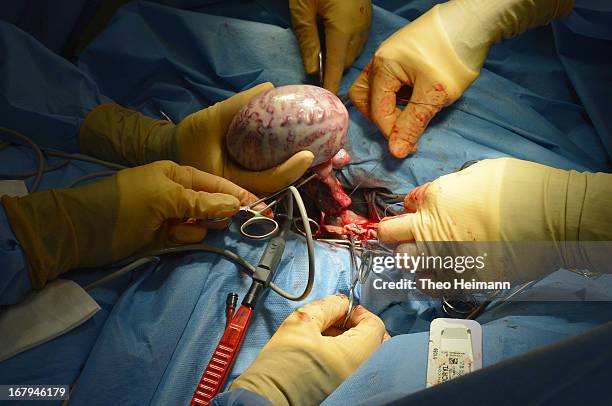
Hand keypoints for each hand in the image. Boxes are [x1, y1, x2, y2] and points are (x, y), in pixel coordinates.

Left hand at [2, 161, 258, 288]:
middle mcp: (177, 192)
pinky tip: (171, 237)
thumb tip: (235, 204)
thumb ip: (201, 201)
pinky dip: (183, 237)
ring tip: (179, 229)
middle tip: (225, 222)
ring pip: (201, 222)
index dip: (239, 194)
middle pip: (212, 203)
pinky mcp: (163, 236)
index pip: (216, 183)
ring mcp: (170, 215)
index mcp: (177, 173)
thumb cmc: (125, 205)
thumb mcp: (165, 197)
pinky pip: (186, 236)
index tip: (262, 208)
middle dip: (219, 213)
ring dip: (197, 227)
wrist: (81, 232)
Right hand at [79, 83, 313, 194]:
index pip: (266, 182)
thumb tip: (270, 88)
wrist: (173, 152)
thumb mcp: (209, 119)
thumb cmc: (189, 138)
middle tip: (328, 156)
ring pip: (278, 184)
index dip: (289, 171)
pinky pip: (272, 175)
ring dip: (302, 172)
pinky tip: (305, 151)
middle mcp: (241, 191)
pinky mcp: (249, 179)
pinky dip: (290, 165)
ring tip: (325, 156)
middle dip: (304, 174)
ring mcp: (246, 187)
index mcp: (229, 183)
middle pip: (278, 187)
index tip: (308, 155)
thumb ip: (237, 105)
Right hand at [230, 294, 388, 405]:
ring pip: (367, 356)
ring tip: (326, 337)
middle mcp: (362, 373)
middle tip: (337, 322)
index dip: (358, 312)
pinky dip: (347, 357)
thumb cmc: (281, 367)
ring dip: (352, 341)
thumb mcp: (301, 323)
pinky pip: (357, 370)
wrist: (266, 398)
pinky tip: (325, 353)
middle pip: (377, 342)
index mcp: (356, 354)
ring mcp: (354, 385)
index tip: (342, 310)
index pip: (375, 325)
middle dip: (360, 327)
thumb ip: (327, 306)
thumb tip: (340, 302)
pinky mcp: (345, 392)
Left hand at [290, 0, 371, 92]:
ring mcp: (364, 23)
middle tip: (315, 75)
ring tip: (323, 57)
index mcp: (342, 31)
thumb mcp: (303, 8)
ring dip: (340, 58)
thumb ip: (307, 39)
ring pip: (353, 51)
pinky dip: (346, 47)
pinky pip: (358, 40)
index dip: (331, 86)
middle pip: (346, 62)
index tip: (327, 102)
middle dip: (333, 71)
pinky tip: (333, 39)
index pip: (336, 68)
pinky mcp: (366, 15)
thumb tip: (312, 70)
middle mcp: (358, 31)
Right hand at [349, 0, 572, 157]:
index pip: (378, 110)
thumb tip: (395, 153)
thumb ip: (412, 124)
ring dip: (386, 107)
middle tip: (403, 129)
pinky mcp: (400, 55)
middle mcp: (378, 60)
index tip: (412, 146)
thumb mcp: (434, 94)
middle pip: (364, 98)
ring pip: (374, 89)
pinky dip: (395, 96)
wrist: (474, 22)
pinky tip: (415, 99)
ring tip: (408, 115)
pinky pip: (387, 81)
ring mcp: (388, 56)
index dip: (393, 132)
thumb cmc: (453, 57)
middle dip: (380, 118)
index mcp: (382, 67)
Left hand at [376, 158, 611, 292]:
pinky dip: (432, 281)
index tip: (413, 217)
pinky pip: (433, 287)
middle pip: (391, 239)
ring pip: (408, 266)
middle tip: (405, 239)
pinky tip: (439, 275)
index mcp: (433, 200)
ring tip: (426, 259)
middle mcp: (431, 230)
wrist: (554, 217)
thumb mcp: (477, 173)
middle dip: (394, 238)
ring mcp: (445, 258)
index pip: (400, 211)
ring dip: (413, 261)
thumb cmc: (520, 188)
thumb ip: (445, 187)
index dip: (406, 214)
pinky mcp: (464, 280)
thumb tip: (427, 198)